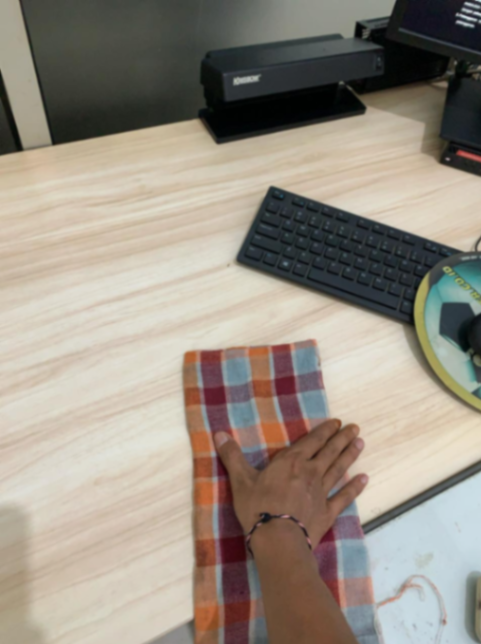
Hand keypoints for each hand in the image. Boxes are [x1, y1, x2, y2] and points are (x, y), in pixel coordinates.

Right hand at [214, 419, 367, 550]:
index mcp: (291, 462)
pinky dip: (355, 488)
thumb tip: (219, 433)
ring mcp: (321, 492)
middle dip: (342, 438)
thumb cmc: (258, 508)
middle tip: (355, 428)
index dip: (324, 431)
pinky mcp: (327, 512)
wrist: (278, 540)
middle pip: (330, 452)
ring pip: (339, 469)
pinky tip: (365, 479)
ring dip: (350, 456)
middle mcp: (310, 472)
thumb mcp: (241, 480)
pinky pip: (344, 497)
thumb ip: (232, 456)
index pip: (312, 441)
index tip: (337, 422)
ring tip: (361, 444)